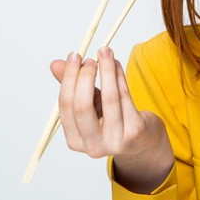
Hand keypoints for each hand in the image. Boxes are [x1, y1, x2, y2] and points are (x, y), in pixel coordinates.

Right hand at [50, 47, 173, 192]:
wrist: (143, 141)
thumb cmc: (113, 120)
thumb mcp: (91, 105)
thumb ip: (73, 86)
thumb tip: (55, 64)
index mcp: (75, 141)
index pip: (66, 107)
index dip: (68, 80)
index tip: (74, 57)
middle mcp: (93, 146)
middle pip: (82, 106)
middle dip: (84, 77)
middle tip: (89, 58)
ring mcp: (115, 141)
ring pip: (108, 99)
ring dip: (106, 71)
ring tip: (105, 52)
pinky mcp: (134, 131)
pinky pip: (125, 98)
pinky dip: (120, 77)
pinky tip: (117, 64)